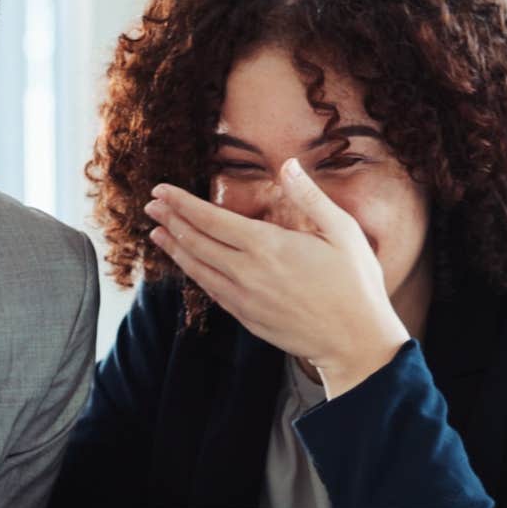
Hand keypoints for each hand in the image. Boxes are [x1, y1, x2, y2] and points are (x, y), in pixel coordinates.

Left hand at [143, 160, 409, 396]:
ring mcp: (243, 298)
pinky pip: (210, 291)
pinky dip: (193, 273)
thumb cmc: (355, 284)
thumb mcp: (343, 232)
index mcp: (268, 246)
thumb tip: (288, 165)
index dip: (182, 203)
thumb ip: (310, 197)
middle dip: (170, 220)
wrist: (354, 342)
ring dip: (175, 248)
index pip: (211, 219)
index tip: (161, 190)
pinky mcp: (245, 317)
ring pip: (197, 268)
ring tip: (157, 232)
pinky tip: (187, 264)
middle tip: (151, 205)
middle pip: (196, 242)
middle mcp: (247, 272)